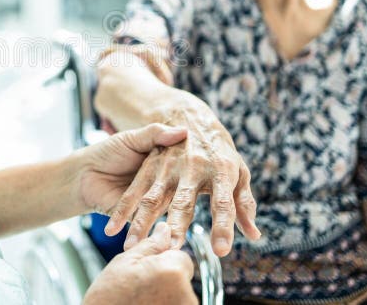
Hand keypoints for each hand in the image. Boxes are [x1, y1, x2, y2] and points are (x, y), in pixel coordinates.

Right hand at [83, 222, 196, 304]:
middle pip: (182, 277)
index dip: (163, 262)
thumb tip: (165, 229)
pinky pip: (176, 304)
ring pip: (180, 294)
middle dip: (166, 279)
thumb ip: (151, 245)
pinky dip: (165, 304)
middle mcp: (185, 294)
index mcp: (172, 271)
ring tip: (142, 299)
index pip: (181, 258)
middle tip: (141, 287)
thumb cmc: (109, 299)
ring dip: (166, 294)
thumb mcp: (126, 262)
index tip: (147, 271)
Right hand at [103, 96, 259, 256]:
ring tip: (135, 247)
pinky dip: (122, 211)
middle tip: (172, 249)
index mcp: (220, 171)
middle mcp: (193, 168)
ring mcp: (168, 166)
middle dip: (177, 225)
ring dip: (142, 223)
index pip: (224, 203)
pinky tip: (112, 229)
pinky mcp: (149, 165)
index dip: (223, 227)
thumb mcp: (239, 172)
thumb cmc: (221, 151)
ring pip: (153, 199)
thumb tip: (254, 235)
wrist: (191, 115)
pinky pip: (134, 191)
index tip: (221, 251)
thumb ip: (244, 204)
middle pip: (184, 202)